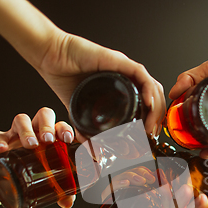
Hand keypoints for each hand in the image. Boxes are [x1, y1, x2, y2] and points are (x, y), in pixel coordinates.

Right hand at [0, 107, 75, 207]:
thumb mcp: (50, 182)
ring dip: (27, 130)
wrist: (10, 181)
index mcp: (54, 137)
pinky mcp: (1, 140)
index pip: (62, 126)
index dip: (66, 129)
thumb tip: (67, 202)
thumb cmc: (36, 174)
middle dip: (47, 126)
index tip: (69, 139)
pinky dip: (0, 141)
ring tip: (30, 144)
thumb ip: (62, 191)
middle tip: (48, 140)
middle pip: (44, 115)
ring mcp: (18, 133)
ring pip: (22, 119)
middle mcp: (37, 130)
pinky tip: (2, 149)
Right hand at [37, 31, 165, 139]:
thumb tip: (92, 149)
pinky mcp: (118, 61)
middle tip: (152, 134)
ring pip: (152, 86)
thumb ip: (87, 129)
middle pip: (155, 96)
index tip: (149, 135)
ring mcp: (124, 68)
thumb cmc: (63, 76)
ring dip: (156, 107)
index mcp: (121, 87)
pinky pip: (141, 74)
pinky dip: (148, 89)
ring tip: (151, 125)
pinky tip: (149, 103)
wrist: (49, 57)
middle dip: (157, 117)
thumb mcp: (79, 111)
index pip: (148, 103)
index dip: (152, 119)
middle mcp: (127, 77)